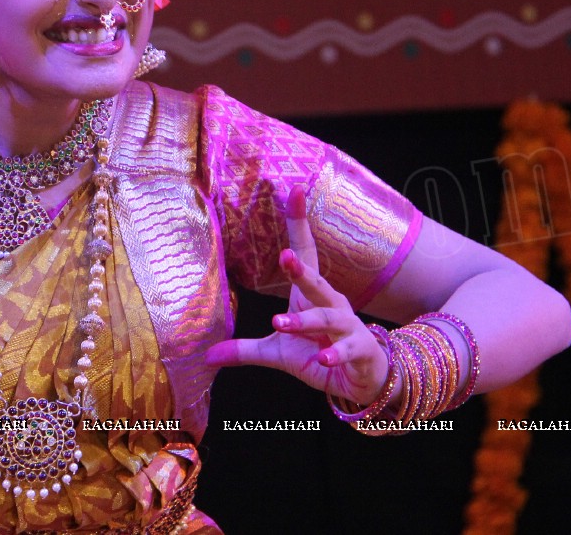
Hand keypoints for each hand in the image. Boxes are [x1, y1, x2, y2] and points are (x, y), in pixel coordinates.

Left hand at [205, 187, 388, 405]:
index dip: (299, 224)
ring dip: (304, 321)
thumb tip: (208, 356)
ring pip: (327, 317)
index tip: (295, 192)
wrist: (362, 378)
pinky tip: (323, 359)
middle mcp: (332, 303)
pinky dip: (335, 353)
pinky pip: (347, 349)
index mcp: (312, 295)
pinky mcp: (360, 350)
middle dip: (301, 270)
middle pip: (317, 282)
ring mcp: (349, 325)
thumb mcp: (277, 353)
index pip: (305, 253)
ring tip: (279, 323)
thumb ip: (244, 350)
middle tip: (285, 256)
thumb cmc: (319, 353)